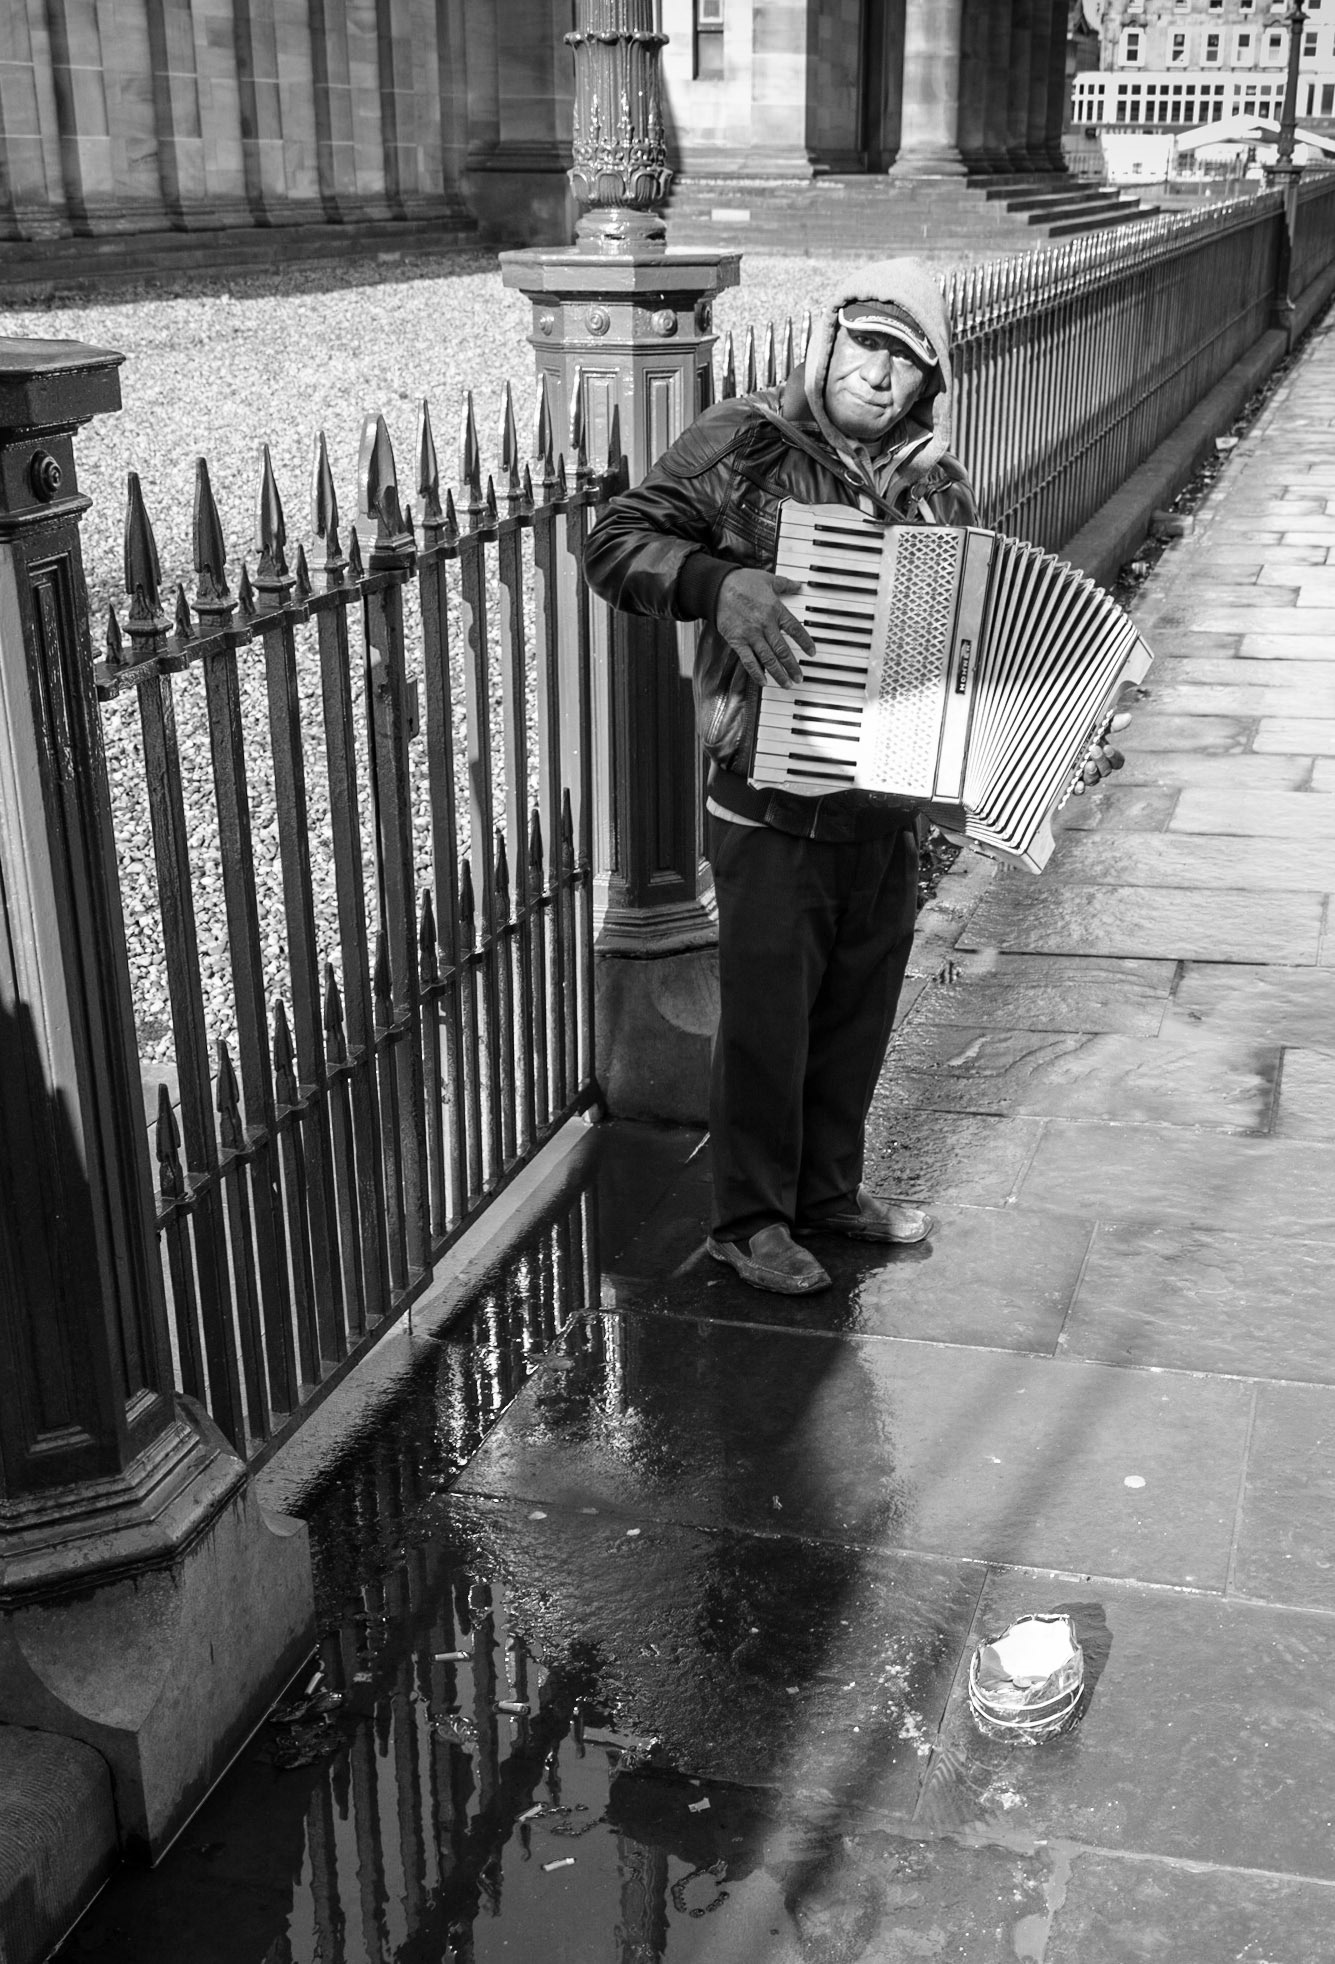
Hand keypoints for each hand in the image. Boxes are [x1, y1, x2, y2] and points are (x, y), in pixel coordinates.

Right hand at [715, 570, 815, 689]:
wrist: (717, 587)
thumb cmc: (741, 581)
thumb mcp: (767, 579)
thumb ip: (784, 585)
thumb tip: (798, 586)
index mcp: (775, 609)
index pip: (795, 630)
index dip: (805, 643)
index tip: (811, 654)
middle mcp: (765, 624)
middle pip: (783, 650)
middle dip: (792, 666)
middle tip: (800, 677)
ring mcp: (751, 634)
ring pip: (768, 658)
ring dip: (779, 673)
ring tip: (787, 684)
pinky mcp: (737, 641)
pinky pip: (749, 661)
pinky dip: (757, 673)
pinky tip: (764, 682)